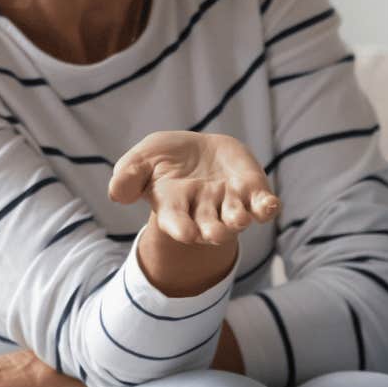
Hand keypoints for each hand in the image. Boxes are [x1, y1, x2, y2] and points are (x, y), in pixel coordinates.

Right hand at [108, 131, 279, 245]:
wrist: (197, 151)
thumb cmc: (164, 159)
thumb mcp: (141, 159)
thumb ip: (128, 175)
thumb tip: (116, 193)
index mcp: (175, 206)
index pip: (176, 222)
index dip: (181, 228)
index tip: (187, 234)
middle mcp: (204, 210)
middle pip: (209, 226)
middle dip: (213, 231)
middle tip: (215, 234)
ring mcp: (230, 203)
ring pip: (236, 217)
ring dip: (238, 219)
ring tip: (240, 219)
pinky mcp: (251, 191)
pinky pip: (261, 205)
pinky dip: (267, 207)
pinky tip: (271, 205)